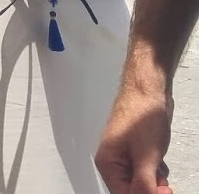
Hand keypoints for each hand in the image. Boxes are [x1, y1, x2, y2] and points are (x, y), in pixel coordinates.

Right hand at [96, 79, 174, 193]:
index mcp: (108, 164)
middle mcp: (112, 162)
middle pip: (131, 189)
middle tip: (166, 183)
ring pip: (140, 181)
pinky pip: (145, 170)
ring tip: (160, 165)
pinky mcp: (135, 150)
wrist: (148, 91)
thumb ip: (143, 184)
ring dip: (154, 180)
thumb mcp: (146, 157)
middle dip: (150, 188)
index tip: (164, 192)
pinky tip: (158, 159)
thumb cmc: (141, 116)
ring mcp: (123, 155)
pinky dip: (154, 170)